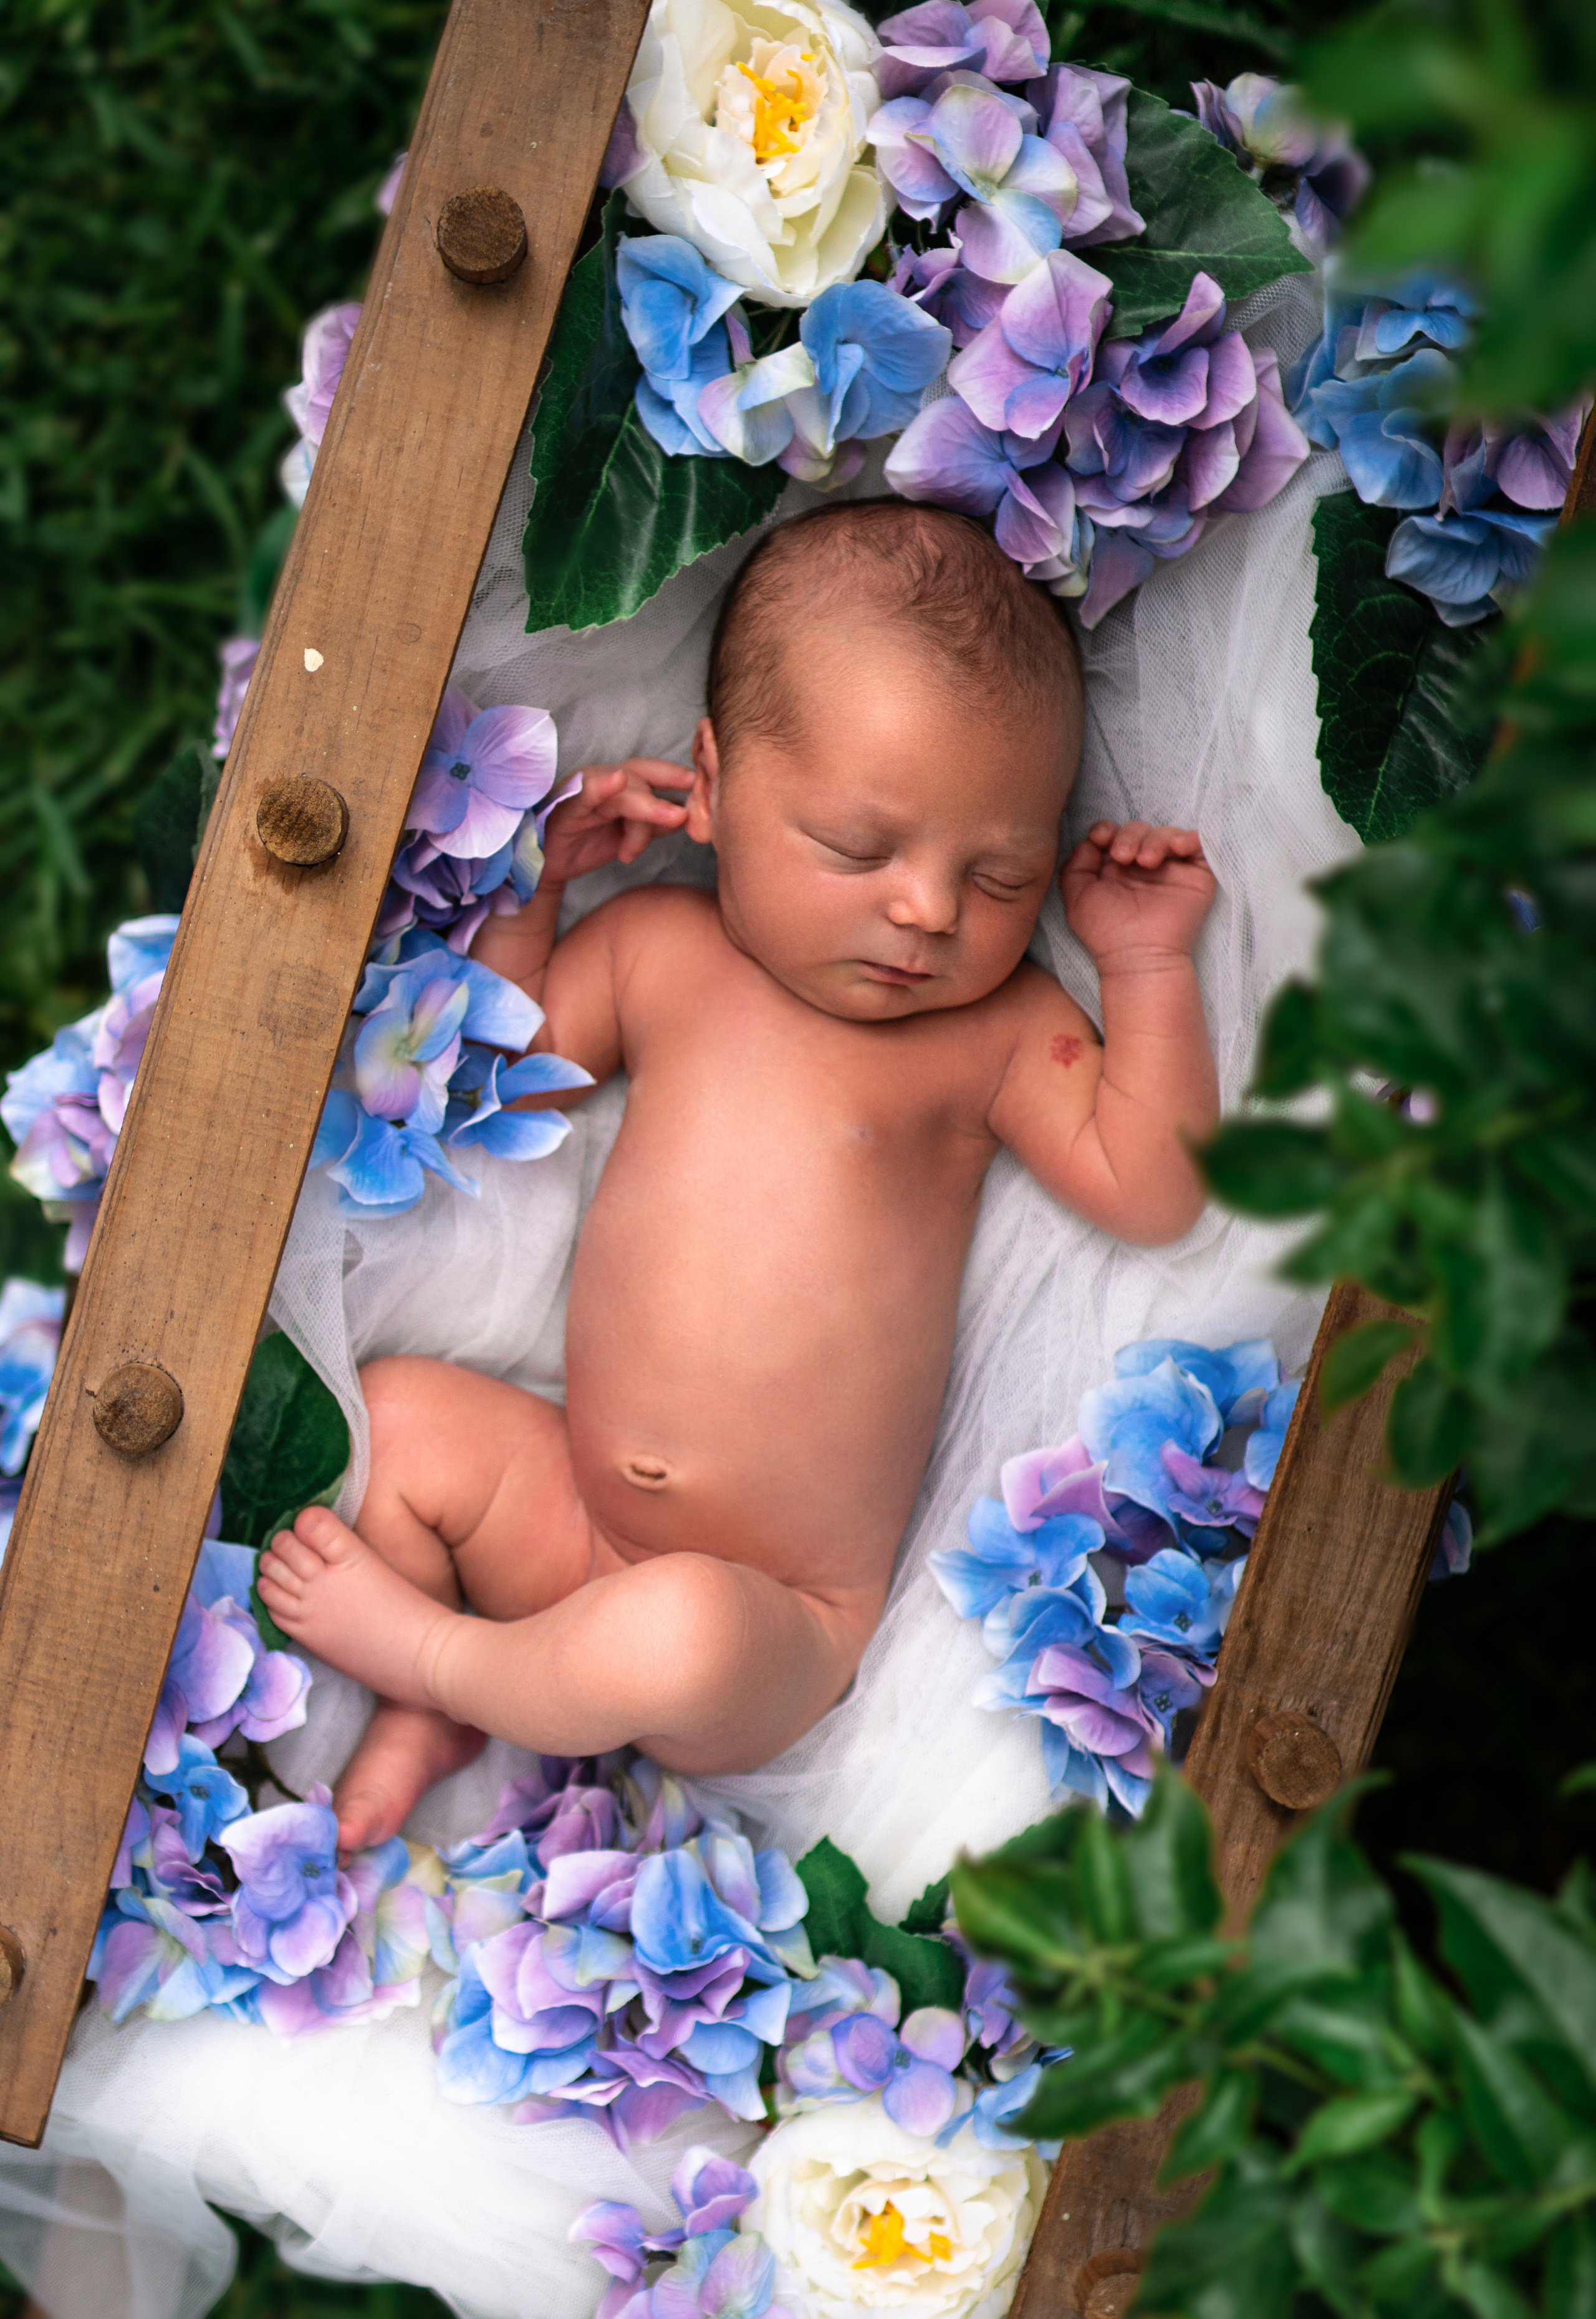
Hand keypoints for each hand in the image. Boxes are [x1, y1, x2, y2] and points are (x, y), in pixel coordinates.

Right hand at [540, 758, 691, 884]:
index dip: (678, 775)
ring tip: (666, 822)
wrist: (545, 865)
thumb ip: (653, 825)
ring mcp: (586, 789)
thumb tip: (685, 816)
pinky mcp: (567, 803)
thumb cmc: (584, 844)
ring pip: (624, 788)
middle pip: (643, 772)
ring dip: (647, 807)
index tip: (706, 783)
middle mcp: (604, 780)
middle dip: (671, 779)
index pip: (654, 773)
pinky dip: (601, 785)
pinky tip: (615, 781)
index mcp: (620, 786)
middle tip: (694, 796)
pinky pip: (586, 790)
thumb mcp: (628, 837)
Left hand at [1061, 821, 1216, 967]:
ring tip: (1146, 862)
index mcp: (1115, 868)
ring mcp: (1170, 869)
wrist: (1137, 957)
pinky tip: (1176, 849)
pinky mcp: (1195, 876)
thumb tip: (1089, 841)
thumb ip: (1075, 866)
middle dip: (1129, 835)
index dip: (1106, 829)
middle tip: (1122, 856)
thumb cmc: (1106, 934)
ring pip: (1166, 833)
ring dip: (1154, 839)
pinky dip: (1188, 838)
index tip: (1101, 837)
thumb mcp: (1076, 898)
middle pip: (1138, 829)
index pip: (1113, 834)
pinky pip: (1198, 845)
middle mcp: (1142, 866)